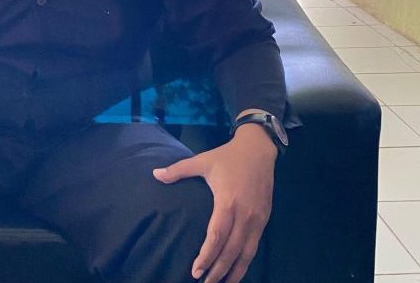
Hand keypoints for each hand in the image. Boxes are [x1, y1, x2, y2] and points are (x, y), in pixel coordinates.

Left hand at [153, 124, 277, 282]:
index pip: (217, 236)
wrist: (258, 149)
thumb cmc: (227, 156)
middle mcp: (245, 214)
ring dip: (234, 272)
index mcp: (228, 201)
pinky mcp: (264, 219)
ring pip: (246, 253)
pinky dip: (245, 262)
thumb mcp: (202, 160)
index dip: (206, 256)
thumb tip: (154, 174)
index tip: (195, 271)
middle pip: (231, 250)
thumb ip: (178, 170)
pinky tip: (236, 271)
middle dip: (217, 270)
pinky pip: (254, 246)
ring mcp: (257, 219)